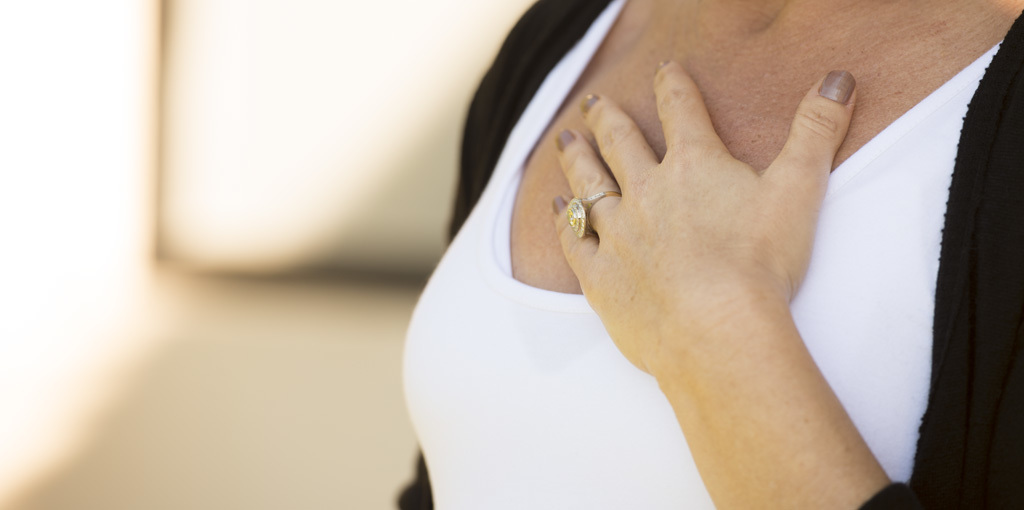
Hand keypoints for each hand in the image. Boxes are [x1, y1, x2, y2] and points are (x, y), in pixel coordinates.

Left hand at [551, 62, 855, 373]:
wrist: (716, 328)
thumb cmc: (759, 264)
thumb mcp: (799, 188)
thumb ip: (816, 130)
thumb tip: (839, 78)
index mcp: (694, 167)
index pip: (681, 112)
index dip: (673, 86)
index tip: (664, 70)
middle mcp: (646, 191)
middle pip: (620, 143)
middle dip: (607, 117)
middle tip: (593, 102)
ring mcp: (617, 233)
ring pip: (588, 185)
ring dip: (576, 159)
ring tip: (565, 140)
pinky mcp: (600, 276)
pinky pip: (573, 241)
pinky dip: (563, 222)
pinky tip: (556, 209)